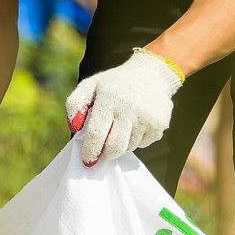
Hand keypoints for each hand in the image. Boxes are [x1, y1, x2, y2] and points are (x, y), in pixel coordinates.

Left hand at [65, 50, 183, 166]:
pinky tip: (136, 123)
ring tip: (121, 126)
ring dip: (121, 143)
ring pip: (129, 147)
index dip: (90, 151)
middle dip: (105, 154)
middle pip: (114, 147)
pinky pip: (143, 144)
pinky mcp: (160, 125)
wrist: (152, 73)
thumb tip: (75, 128)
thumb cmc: (114, 84)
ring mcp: (147, 118)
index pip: (96, 133)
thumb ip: (75, 104)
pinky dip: (136, 139)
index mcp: (109, 98)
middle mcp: (130, 109)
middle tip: (102, 152)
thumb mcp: (90, 85)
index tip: (87, 160)